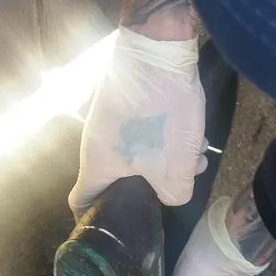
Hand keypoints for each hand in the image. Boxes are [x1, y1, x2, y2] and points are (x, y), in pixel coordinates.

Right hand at [69, 0, 206, 217]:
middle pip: (117, 180)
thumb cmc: (160, 113)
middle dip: (149, 188)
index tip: (112, 229)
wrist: (160, 46)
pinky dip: (166, 140)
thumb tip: (171, 195)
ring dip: (166, 162)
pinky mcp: (129, 102)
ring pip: (138, 155)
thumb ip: (173, 195)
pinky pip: (144, 133)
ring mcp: (111, 120)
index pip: (80, 202)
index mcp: (96, 166)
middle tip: (174, 190)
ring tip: (195, 161)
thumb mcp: (174, 167)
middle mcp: (96, 143)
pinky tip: (194, 137)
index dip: (92, 220)